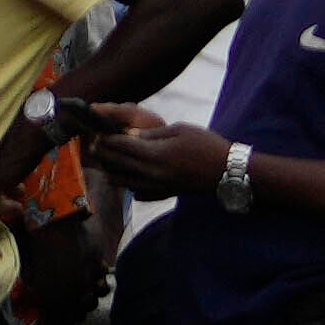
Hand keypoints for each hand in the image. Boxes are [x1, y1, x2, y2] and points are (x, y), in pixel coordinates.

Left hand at [97, 112, 234, 200]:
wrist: (228, 171)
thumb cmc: (206, 145)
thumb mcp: (180, 130)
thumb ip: (151, 134)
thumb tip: (127, 135)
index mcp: (156, 154)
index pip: (120, 146)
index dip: (106, 139)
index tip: (98, 133)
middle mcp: (152, 173)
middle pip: (117, 164)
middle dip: (103, 154)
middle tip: (95, 146)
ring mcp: (157, 187)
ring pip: (123, 182)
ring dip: (112, 171)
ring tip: (107, 162)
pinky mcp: (163, 194)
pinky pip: (137, 193)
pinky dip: (129, 185)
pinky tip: (129, 177)